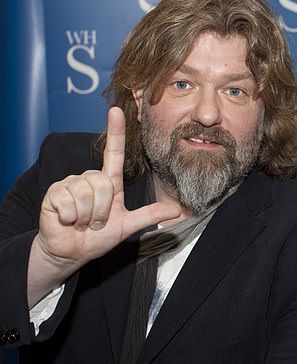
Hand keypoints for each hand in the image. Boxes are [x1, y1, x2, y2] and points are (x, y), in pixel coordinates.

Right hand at [33, 107, 179, 275]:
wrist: (71, 252)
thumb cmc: (97, 238)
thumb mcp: (128, 225)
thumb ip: (149, 216)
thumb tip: (176, 210)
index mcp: (108, 183)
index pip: (114, 153)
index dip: (115, 132)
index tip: (116, 111)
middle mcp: (89, 179)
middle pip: (103, 183)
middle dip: (101, 209)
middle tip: (94, 222)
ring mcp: (70, 184)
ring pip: (86, 193)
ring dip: (86, 215)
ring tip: (81, 222)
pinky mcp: (54, 193)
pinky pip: (68, 202)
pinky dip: (71, 218)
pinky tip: (67, 221)